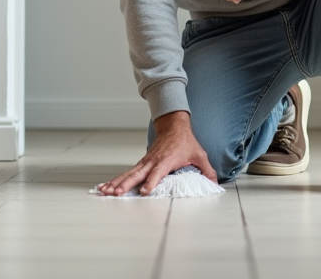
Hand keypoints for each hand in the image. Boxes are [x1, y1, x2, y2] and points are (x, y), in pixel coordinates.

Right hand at [97, 111, 216, 196]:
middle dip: (126, 184)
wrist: (174, 126)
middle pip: (137, 174)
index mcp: (167, 160)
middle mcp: (153, 161)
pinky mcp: (142, 163)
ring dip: (116, 183)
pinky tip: (106, 187)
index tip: (144, 191)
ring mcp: (145, 162)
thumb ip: (208, 170)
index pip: (157, 173)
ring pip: (129, 174)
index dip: (151, 182)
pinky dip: (116, 179)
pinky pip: (127, 173)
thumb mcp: (200, 155)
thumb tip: (215, 184)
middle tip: (116, 193)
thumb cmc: (186, 142)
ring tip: (105, 191)